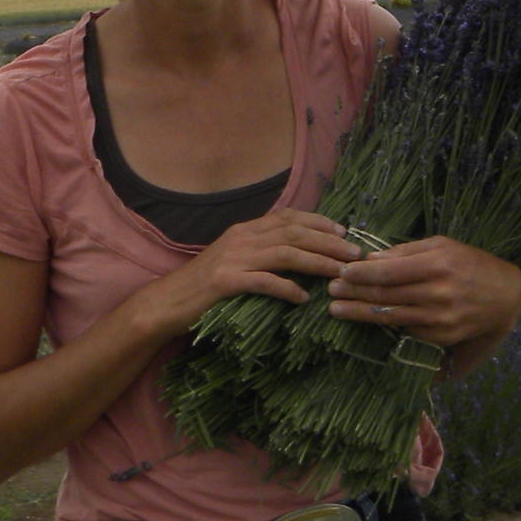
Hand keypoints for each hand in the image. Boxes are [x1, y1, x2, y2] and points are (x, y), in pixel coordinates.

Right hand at [137, 209, 363, 338]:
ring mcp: (233, 258)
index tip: (342, 232)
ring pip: (285, 253)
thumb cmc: (203, 287)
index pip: (288, 217)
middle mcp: (241, 238)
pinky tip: (303, 298)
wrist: (167, 302)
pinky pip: (264, 281)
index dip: (318, 222)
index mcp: (244, 230)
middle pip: (293, 232)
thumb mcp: (234, 261)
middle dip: (328, 242)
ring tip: (339, 274)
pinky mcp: (226, 281)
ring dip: (317, 262)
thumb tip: (297, 255)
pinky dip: (287, 288)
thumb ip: (260, 253)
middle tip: (353, 254)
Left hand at [326, 236, 520, 351]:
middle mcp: (438, 293)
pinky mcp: (440, 337)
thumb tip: (372, 259)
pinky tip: (367, 317)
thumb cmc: (470, 264)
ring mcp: (439, 319)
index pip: (388, 271)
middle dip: (353, 293)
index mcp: (437, 265)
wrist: (504, 296)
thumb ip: (406, 252)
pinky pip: (405, 329)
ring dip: (359, 313)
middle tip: (330, 291)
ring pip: (390, 316)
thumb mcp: (442, 246)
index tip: (341, 272)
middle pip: (385, 295)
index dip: (360, 273)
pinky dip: (385, 323)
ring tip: (337, 309)